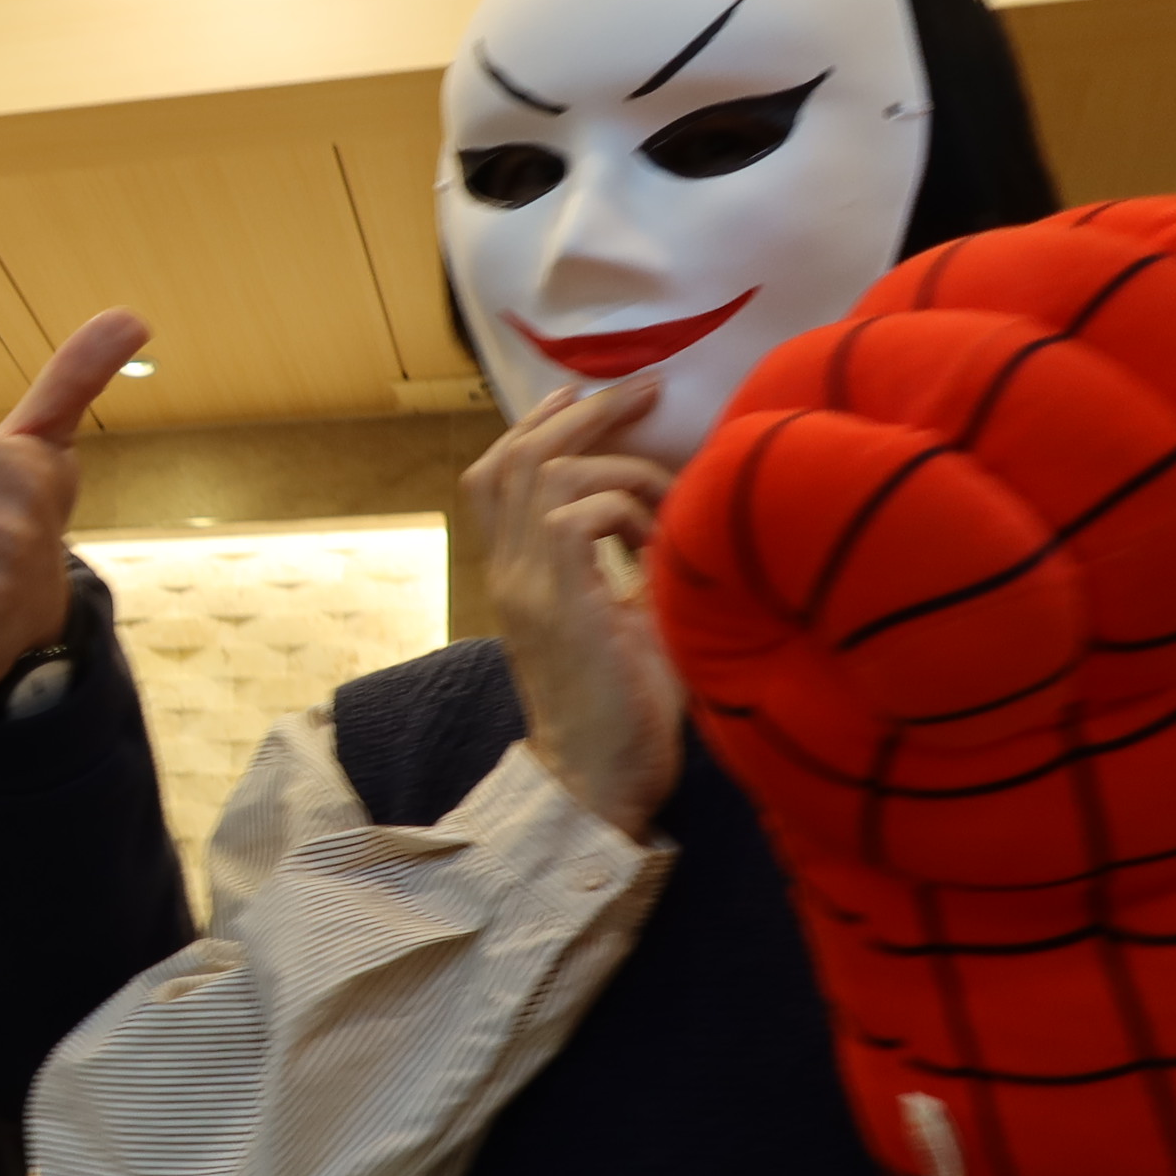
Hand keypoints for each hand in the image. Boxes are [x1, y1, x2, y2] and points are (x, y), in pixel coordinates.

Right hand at [464, 379, 681, 837]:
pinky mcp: (557, 601)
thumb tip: (678, 514)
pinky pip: (581, 512)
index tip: (586, 396)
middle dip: (582, 411)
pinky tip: (661, 542)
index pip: (497, 473)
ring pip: (548, 470)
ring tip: (671, 480)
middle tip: (643, 389)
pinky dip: (629, 509)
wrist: (600, 786)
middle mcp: (509, 571)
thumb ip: (628, 567)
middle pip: (518, 455)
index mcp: (517, 576)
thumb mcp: (627, 621)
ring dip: (619, 458)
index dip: (538, 424)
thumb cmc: (628, 713)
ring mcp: (527, 585)